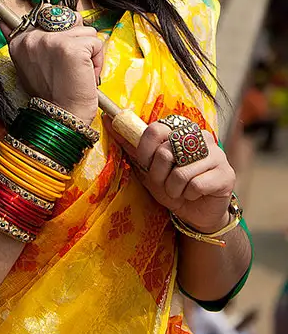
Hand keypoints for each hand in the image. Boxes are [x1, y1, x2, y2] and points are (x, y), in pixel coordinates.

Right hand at [2, 14, 102, 124]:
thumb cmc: (51, 95)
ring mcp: (52, 40)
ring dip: (89, 52)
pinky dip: (97, 61)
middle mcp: (32, 37)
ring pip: (85, 30)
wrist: (61, 116)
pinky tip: (86, 75)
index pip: (43, 13)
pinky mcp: (72, 47)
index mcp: (19, 40)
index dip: (58, 30)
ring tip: (78, 71)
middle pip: (68, 18)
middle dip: (76, 39)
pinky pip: (95, 42)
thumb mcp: (28, 66)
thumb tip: (2, 21)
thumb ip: (25, 43)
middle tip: (70, 64)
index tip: (56, 49)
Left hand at [119, 120, 235, 231]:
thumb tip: (108, 120)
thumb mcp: (148, 167)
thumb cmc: (172, 186)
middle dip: (159, 175)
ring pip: (181, 172)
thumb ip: (131, 145)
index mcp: (182, 130)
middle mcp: (201, 137)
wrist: (195, 213)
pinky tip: (195, 195)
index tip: (146, 165)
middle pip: (166, 152)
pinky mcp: (226, 174)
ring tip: (180, 191)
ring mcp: (217, 154)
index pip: (155, 130)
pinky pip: (196, 185)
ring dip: (174, 189)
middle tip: (165, 183)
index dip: (145, 152)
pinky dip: (189, 195)